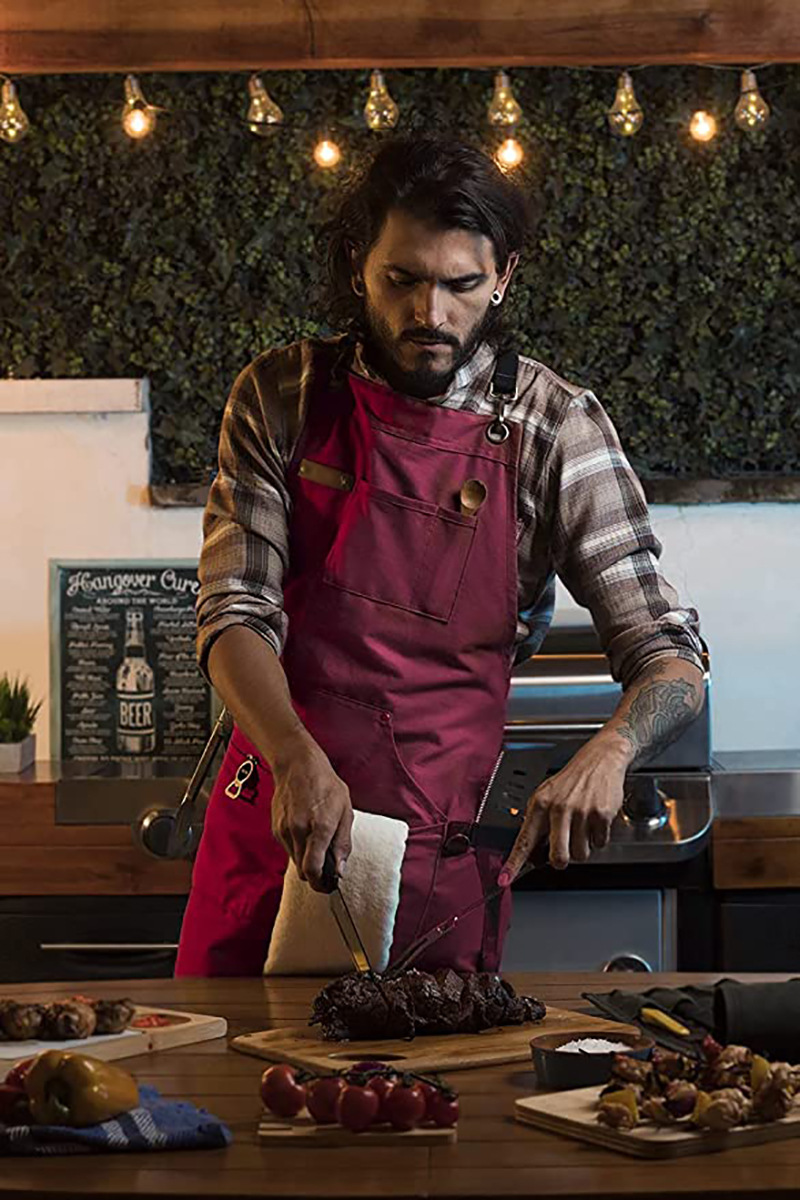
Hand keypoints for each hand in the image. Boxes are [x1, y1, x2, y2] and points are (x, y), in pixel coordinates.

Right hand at [271, 737, 352, 890]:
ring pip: (294, 861)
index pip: (313, 870)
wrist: (298, 765)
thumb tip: (339, 869)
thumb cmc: (326, 785)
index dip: (320, 884)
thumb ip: (343, 843)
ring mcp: (284, 830)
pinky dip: (297, 847)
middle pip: (303, 871)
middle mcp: (299, 831)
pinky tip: (305, 830)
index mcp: (320, 827)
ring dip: (305, 859)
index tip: (327, 886)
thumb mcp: (345, 811)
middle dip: (314, 873)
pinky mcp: (275, 828)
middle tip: (326, 867)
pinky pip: (287, 848)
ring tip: (317, 841)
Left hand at [499, 739, 627, 882]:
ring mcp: (581, 812)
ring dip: (583, 847)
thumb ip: (539, 820)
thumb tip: (532, 851)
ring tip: (582, 827)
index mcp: (540, 804)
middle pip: (558, 857)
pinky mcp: (601, 814)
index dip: (513, 864)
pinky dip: (598, 837)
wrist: (599, 759)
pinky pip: (599, 843)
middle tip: (564, 851)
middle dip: (562, 860)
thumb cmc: (572, 780)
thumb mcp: (547, 794)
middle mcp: (559, 808)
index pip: (523, 840)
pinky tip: (594, 821)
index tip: (504, 879)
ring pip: (581, 854)